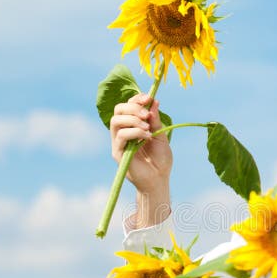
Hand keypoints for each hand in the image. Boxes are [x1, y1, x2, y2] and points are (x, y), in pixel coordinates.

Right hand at [110, 93, 172, 226]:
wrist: (159, 179)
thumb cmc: (161, 159)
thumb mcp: (161, 135)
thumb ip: (155, 120)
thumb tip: (154, 101)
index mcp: (132, 126)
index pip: (128, 106)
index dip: (136, 99)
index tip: (148, 98)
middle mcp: (123, 132)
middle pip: (118, 110)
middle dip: (132, 107)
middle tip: (147, 114)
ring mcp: (118, 143)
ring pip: (116, 121)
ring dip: (133, 120)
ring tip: (147, 128)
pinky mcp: (118, 153)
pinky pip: (120, 136)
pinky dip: (134, 132)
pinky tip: (146, 136)